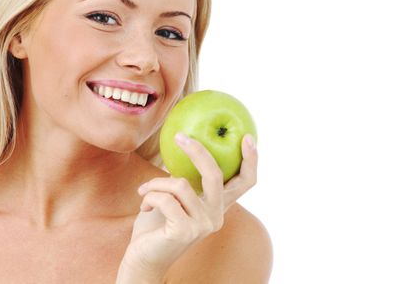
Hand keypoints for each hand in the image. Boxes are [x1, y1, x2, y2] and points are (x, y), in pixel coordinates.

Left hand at [115, 133, 257, 282]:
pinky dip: (149, 196)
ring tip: (145, 190)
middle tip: (180, 137)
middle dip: (198, 152)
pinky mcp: (185, 230)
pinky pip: (165, 198)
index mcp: (218, 206)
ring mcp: (203, 225)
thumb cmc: (157, 224)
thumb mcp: (176, 197)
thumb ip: (186, 180)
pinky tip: (144, 205)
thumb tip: (185, 143)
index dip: (251, 160)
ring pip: (180, 184)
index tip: (248, 137)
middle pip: (216, 175)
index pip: (245, 182)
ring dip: (156, 183)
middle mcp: (216, 216)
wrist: (143, 258)